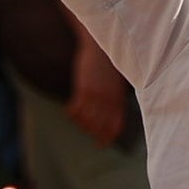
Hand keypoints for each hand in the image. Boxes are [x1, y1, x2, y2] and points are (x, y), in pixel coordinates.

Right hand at [67, 29, 127, 146]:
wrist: (100, 44)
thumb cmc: (110, 63)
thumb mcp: (117, 83)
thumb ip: (115, 100)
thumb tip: (112, 116)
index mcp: (119, 100)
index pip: (114, 127)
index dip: (106, 138)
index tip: (100, 144)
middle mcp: (109, 100)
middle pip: (98, 126)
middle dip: (91, 131)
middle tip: (85, 128)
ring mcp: (96, 95)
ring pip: (86, 120)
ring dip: (80, 122)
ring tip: (77, 119)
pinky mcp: (84, 88)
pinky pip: (76, 108)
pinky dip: (71, 113)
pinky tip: (69, 111)